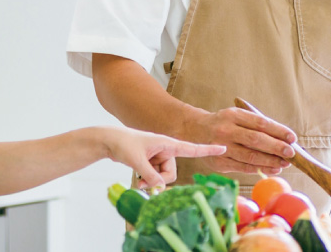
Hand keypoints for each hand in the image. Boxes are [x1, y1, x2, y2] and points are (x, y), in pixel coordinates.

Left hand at [102, 127, 224, 189]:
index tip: (223, 147)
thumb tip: (161, 188)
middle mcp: (165, 150)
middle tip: (144, 182)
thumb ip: (150, 176)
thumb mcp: (137, 161)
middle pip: (172, 173)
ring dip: (151, 182)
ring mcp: (158, 158)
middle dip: (159, 180)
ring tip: (137, 181)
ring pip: (163, 178)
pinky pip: (156, 178)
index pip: (190, 148)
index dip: (207, 149)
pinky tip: (138, 181)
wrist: (108, 141)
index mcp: (166, 143)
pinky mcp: (151, 163)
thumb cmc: (122, 144)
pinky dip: (147, 181)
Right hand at [192, 107, 295, 175]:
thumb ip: (256, 125)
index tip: (292, 138)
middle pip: (256, 140)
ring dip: (270, 161)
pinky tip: (271, 169)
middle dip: (276, 147)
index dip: (278, 131)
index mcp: (232, 115)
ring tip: (284, 163)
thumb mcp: (236, 116)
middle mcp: (225, 130)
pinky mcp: (219, 162)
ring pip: (250, 156)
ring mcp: (221, 147)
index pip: (260, 123)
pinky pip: (243, 167)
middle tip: (291, 153)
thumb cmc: (224, 123)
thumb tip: (284, 138)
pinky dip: (259, 169)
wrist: (196, 131)